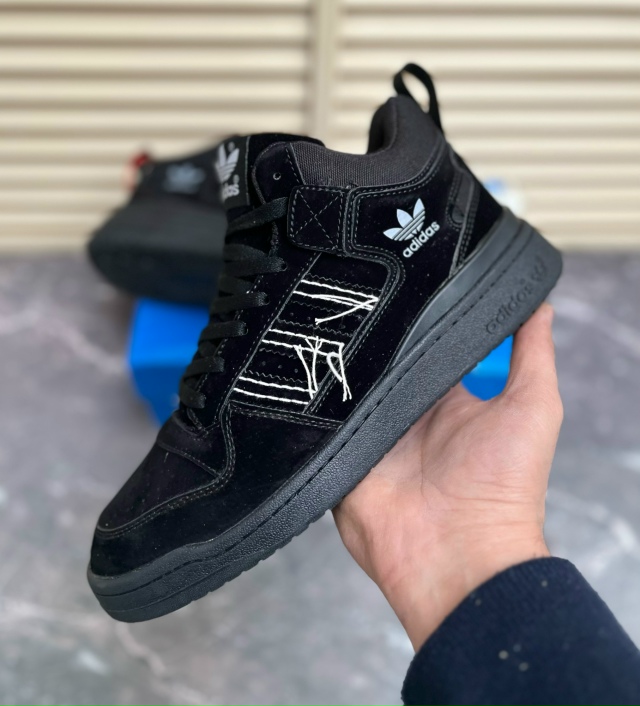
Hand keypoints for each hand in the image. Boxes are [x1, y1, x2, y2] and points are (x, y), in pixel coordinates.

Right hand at [333, 304, 561, 649]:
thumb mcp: (532, 408)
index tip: (409, 271)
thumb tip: (538, 303)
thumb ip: (531, 355)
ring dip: (342, 361)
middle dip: (374, 330)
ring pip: (350, 383)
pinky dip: (314, 399)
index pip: (431, 342)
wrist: (457, 556)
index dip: (424, 310)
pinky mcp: (343, 452)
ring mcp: (373, 431)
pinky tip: (303, 367)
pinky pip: (322, 419)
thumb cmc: (504, 484)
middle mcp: (409, 410)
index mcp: (449, 396)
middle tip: (355, 287)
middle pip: (385, 358)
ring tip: (323, 316)